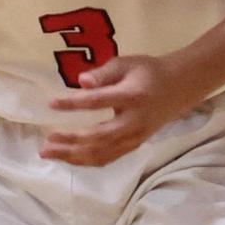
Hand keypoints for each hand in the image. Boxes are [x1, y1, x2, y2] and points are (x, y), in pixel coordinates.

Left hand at [38, 54, 196, 166]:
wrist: (178, 88)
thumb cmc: (148, 72)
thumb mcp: (126, 63)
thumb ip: (103, 73)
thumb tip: (81, 82)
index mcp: (132, 97)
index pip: (98, 102)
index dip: (73, 104)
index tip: (51, 103)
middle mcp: (134, 122)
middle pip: (98, 136)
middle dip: (70, 140)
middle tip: (46, 138)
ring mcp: (134, 138)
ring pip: (101, 153)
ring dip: (72, 155)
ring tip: (47, 152)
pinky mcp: (132, 146)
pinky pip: (107, 158)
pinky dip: (85, 161)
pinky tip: (67, 157)